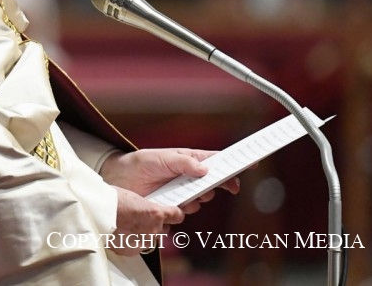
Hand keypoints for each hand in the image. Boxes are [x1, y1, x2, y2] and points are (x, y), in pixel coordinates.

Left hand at [100, 148, 240, 202]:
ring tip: (183, 194)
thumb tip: (205, 170)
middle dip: (219, 185)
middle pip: (215, 183)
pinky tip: (174, 203)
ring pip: (202, 199)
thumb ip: (184, 163)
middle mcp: (189, 177)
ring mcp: (182, 192)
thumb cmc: (140, 163)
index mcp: (190, 160)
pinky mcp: (173, 207)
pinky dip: (183, 208)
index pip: (217, 161)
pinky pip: (186, 212)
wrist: (120, 179)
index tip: (252, 162)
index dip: (235, 162)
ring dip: (197, 198)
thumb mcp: (162, 158)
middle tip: (217, 187)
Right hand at [110, 186, 182, 255]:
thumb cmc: (112, 200)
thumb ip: (146, 207)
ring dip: (145, 234)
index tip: (172, 214)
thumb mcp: (135, 197)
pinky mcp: (132, 250)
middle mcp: (153, 229)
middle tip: (144, 219)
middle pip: (164, 229)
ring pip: (151, 239)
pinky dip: (133, 242)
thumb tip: (146, 209)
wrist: (98, 212)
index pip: (177, 216)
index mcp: (156, 213)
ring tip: (131, 226)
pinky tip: (124, 234)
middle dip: (157, 224)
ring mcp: (143, 242)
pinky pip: (138, 247)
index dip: (174, 214)